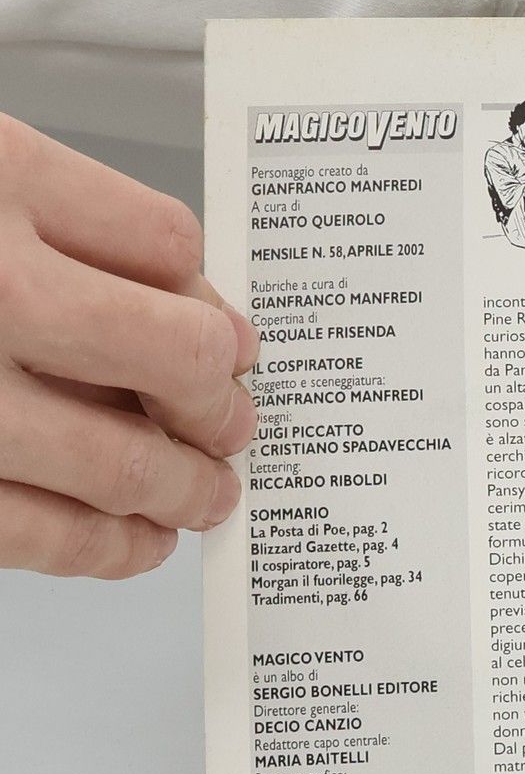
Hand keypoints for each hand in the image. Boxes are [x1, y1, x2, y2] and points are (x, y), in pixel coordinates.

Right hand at [0, 117, 255, 578]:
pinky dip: (105, 546)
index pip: (164, 245)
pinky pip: (38, 532)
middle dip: (220, 405)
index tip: (227, 340)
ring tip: (206, 495)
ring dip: (183, 486)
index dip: (212, 304)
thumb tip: (207, 319)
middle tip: (237, 428)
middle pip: (171, 354)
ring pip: (118, 458)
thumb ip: (77, 228)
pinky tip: (135, 539)